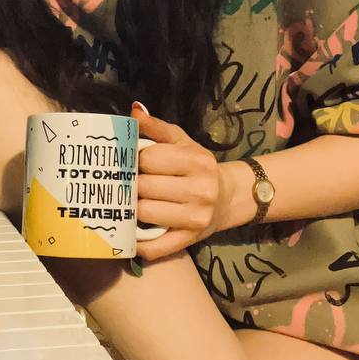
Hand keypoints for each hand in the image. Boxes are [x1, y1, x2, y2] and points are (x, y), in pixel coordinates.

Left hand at [132, 104, 230, 259]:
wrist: (228, 198)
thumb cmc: (197, 167)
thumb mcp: (182, 142)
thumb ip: (157, 128)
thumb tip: (134, 111)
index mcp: (197, 161)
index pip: (148, 159)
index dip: (135, 161)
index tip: (134, 164)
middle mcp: (201, 190)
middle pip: (143, 187)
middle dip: (132, 185)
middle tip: (130, 184)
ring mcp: (196, 218)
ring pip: (144, 213)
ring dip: (132, 209)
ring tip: (132, 202)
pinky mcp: (189, 241)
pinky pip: (154, 247)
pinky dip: (137, 243)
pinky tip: (130, 232)